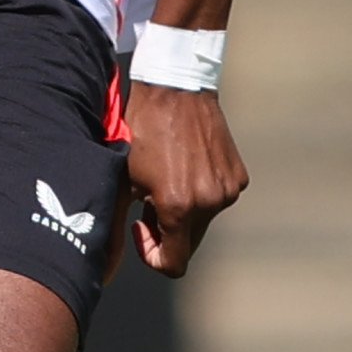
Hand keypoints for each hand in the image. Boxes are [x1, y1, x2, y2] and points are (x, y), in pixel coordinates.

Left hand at [123, 82, 247, 276]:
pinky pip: (218, 199)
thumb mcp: (123, 179)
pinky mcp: (238, 175)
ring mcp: (228, 189)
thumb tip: (113, 262)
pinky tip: (187, 167)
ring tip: (169, 178)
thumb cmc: (142, 129)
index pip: (174, 263)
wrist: (175, 87)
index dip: (153, 255)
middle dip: (167, 230)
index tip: (141, 228)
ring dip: (185, 211)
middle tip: (150, 200)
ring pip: (203, 221)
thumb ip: (122, 223)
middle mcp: (210, 202)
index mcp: (180, 207)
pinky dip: (202, 193)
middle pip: (189, 243)